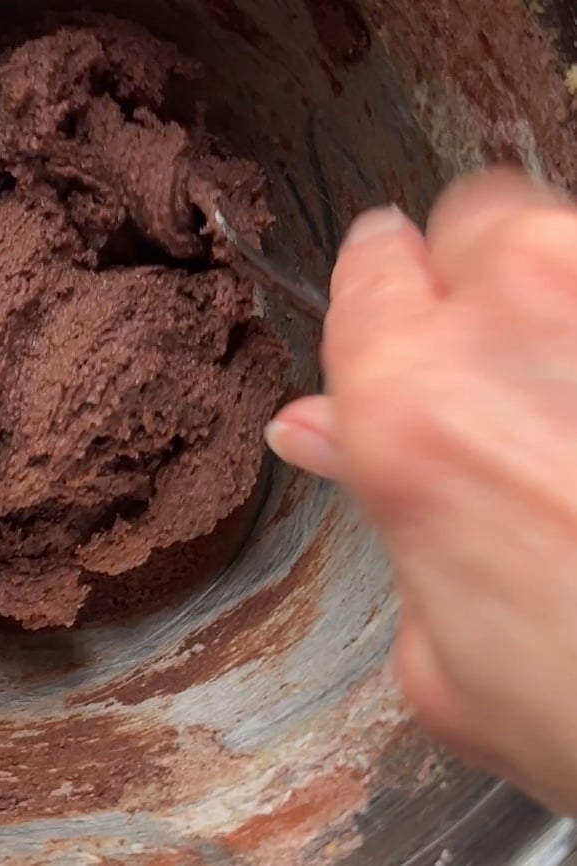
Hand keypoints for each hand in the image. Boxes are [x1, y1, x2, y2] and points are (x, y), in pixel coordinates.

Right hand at [267, 169, 576, 815]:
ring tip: (572, 381)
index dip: (380, 287)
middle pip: (476, 216)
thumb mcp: (445, 657)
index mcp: (410, 403)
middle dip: (477, 270)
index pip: (369, 265)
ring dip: (559, 287)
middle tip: (502, 354)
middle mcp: (515, 321)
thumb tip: (321, 433)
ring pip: (566, 231)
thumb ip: (378, 506)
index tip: (394, 304)